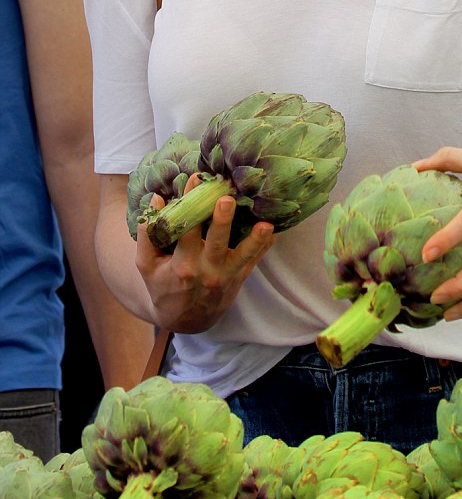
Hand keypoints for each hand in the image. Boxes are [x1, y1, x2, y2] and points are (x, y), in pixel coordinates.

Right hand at [135, 176, 275, 332]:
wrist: (185, 319)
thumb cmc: (163, 285)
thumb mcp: (146, 264)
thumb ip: (148, 233)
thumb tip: (156, 199)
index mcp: (182, 264)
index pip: (186, 230)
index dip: (189, 205)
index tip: (195, 179)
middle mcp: (206, 270)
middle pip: (216, 243)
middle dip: (222, 221)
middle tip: (227, 199)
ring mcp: (226, 275)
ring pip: (243, 256)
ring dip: (255, 239)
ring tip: (266, 224)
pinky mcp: (240, 278)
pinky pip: (255, 260)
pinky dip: (265, 245)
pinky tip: (277, 229)